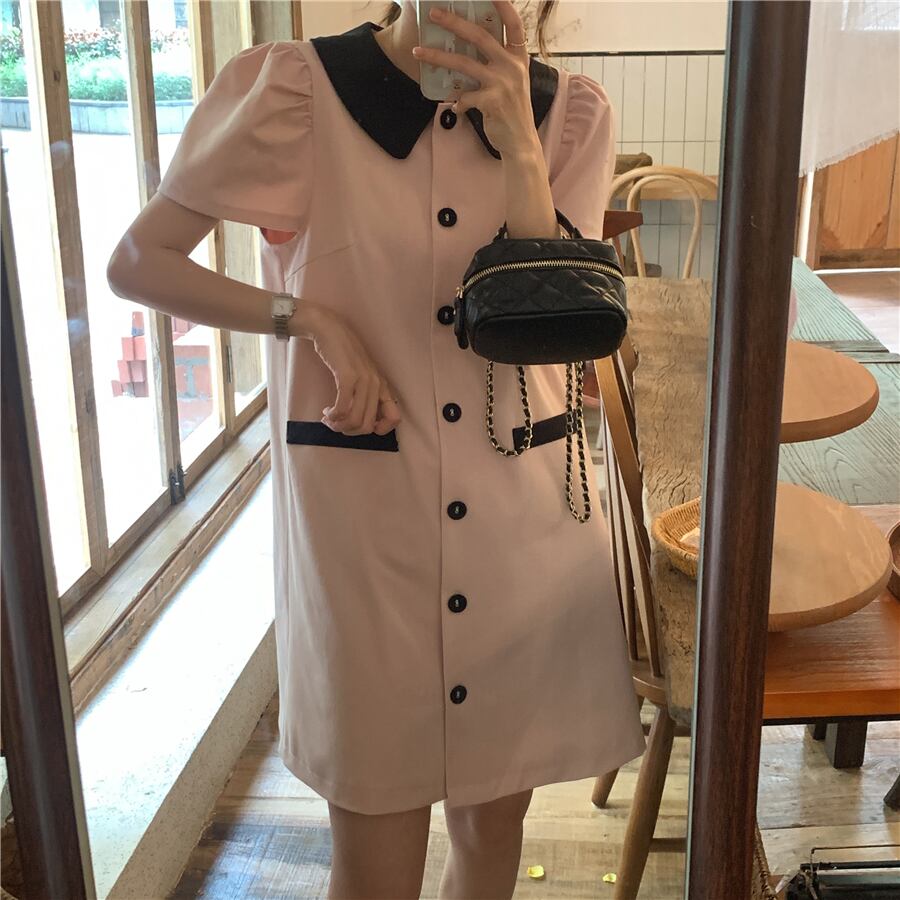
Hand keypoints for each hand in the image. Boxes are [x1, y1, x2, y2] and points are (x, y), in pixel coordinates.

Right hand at [305, 305, 401, 435]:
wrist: (330, 329)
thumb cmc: (343, 353)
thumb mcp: (361, 375)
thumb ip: (365, 394)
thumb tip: (358, 421)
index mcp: (382, 386)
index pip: (394, 418)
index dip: (378, 430)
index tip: (360, 426)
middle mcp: (376, 384)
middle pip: (368, 426)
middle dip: (349, 432)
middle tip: (336, 424)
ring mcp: (363, 381)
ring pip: (355, 421)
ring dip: (338, 426)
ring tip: (329, 419)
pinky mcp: (347, 377)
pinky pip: (342, 408)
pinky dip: (333, 416)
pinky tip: (326, 412)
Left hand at [411, 1, 537, 158]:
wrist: (520, 142)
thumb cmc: (513, 111)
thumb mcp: (514, 82)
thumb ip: (499, 64)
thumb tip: (469, 50)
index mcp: (519, 58)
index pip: (513, 24)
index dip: (503, 4)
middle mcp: (512, 66)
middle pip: (479, 36)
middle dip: (454, 22)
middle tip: (433, 14)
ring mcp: (502, 83)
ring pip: (463, 63)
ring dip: (437, 56)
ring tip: (417, 52)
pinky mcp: (492, 102)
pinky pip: (464, 96)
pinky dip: (457, 102)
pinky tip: (457, 107)